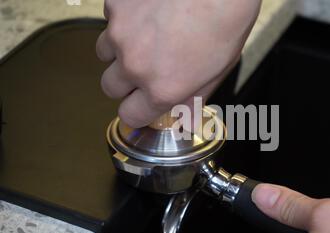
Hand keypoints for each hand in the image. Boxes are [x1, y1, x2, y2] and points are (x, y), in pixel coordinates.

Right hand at [96, 0, 261, 127]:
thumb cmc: (224, 26)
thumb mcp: (216, 73)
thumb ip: (194, 101)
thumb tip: (186, 123)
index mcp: (161, 89)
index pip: (129, 115)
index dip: (137, 110)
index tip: (142, 103)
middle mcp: (135, 65)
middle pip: (110, 87)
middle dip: (124, 84)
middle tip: (145, 68)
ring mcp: (120, 33)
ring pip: (104, 52)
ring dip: (120, 50)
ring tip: (146, 37)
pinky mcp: (115, 5)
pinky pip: (110, 20)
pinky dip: (124, 20)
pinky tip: (148, 13)